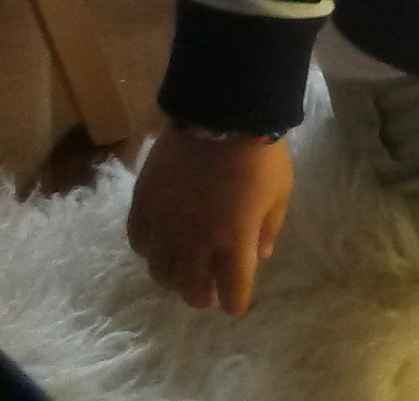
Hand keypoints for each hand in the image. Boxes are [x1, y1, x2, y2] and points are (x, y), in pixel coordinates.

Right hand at [126, 129, 293, 313]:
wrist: (222, 114)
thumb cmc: (260, 155)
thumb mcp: (279, 193)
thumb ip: (268, 229)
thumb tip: (260, 255)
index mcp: (233, 242)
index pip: (232, 290)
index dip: (234, 302)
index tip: (234, 304)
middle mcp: (195, 242)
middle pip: (191, 288)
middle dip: (201, 296)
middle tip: (207, 293)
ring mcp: (166, 225)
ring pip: (160, 271)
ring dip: (173, 278)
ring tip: (182, 274)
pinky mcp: (143, 205)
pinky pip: (138, 242)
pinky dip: (149, 251)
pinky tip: (158, 247)